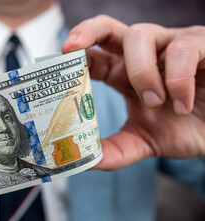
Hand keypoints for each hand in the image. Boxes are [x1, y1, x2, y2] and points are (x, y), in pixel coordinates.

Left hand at [62, 15, 204, 169]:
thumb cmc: (182, 127)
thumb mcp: (144, 141)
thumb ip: (116, 150)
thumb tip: (84, 163)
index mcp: (122, 74)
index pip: (92, 56)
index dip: (74, 56)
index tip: (58, 63)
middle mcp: (141, 55)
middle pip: (108, 28)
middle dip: (87, 31)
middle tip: (71, 48)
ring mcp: (168, 46)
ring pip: (140, 35)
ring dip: (142, 72)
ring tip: (155, 102)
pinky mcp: (199, 45)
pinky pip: (182, 49)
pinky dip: (177, 80)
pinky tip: (182, 104)